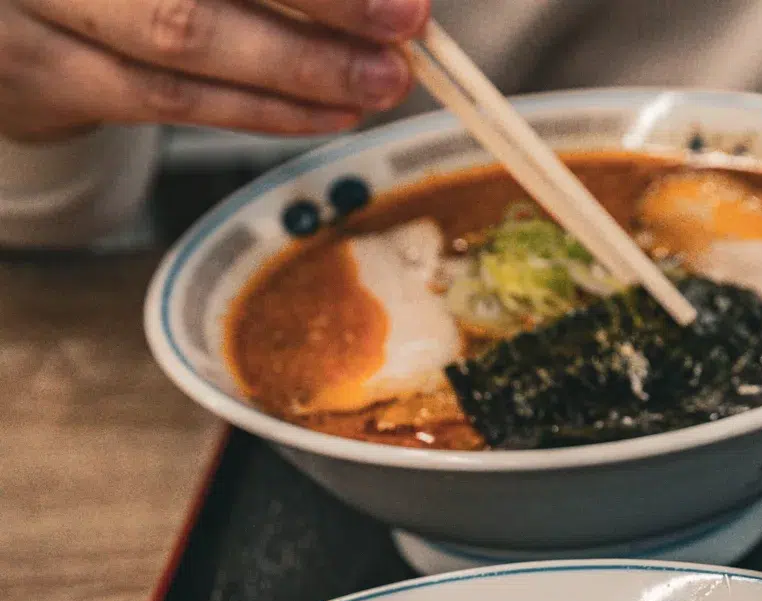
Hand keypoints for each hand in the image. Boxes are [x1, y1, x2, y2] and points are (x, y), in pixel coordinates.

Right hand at [0, 0, 427, 141]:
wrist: (0, 7)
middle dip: (320, 0)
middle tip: (405, 22)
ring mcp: (43, 3)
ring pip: (184, 40)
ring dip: (299, 70)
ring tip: (381, 79)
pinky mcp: (46, 74)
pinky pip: (169, 103)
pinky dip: (260, 110)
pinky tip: (327, 112)